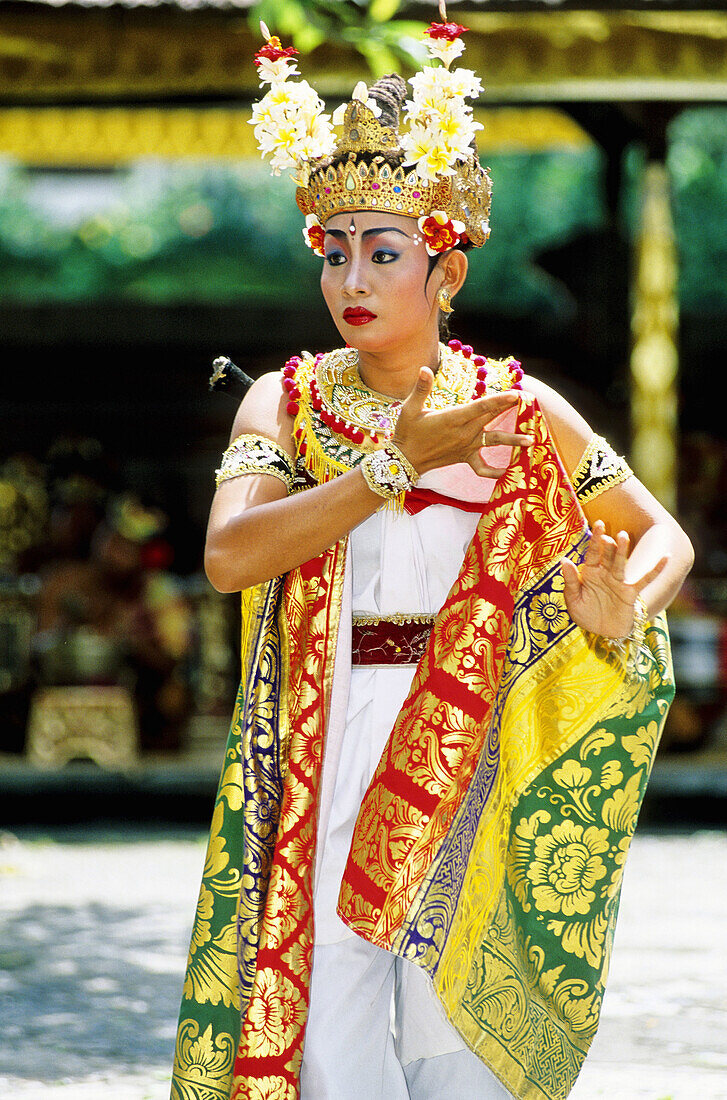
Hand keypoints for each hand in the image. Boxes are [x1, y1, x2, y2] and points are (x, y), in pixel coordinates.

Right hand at [392, 367, 533, 477]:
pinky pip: (483, 468)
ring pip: (493, 441)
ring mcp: (466, 446)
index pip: (481, 407)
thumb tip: (424, 369)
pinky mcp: (465, 457)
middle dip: (510, 409)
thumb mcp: (410, 408)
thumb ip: (420, 388)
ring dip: (512, 441)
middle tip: (530, 402)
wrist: (404, 459)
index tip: (515, 395)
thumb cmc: (407, 432)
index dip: (499, 400)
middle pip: (491, 418)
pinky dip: (495, 472)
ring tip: (530, 440)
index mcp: (453, 418)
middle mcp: (463, 433)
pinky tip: (510, 473)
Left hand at [561, 520, 667, 637]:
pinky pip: (644, 580)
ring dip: (622, 551)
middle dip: (607, 545)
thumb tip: (563, 560)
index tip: (598, 524)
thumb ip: (570, 580)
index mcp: (590, 572)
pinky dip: (655, 570)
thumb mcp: (573, 599)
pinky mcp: (630, 593)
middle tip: (608, 534)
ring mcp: (619, 582)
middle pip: (607, 556)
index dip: (595, 540)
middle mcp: (605, 573)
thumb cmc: (585, 613)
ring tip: (623, 537)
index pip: (592, 553)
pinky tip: (665, 557)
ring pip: (621, 563)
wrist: (601, 632)